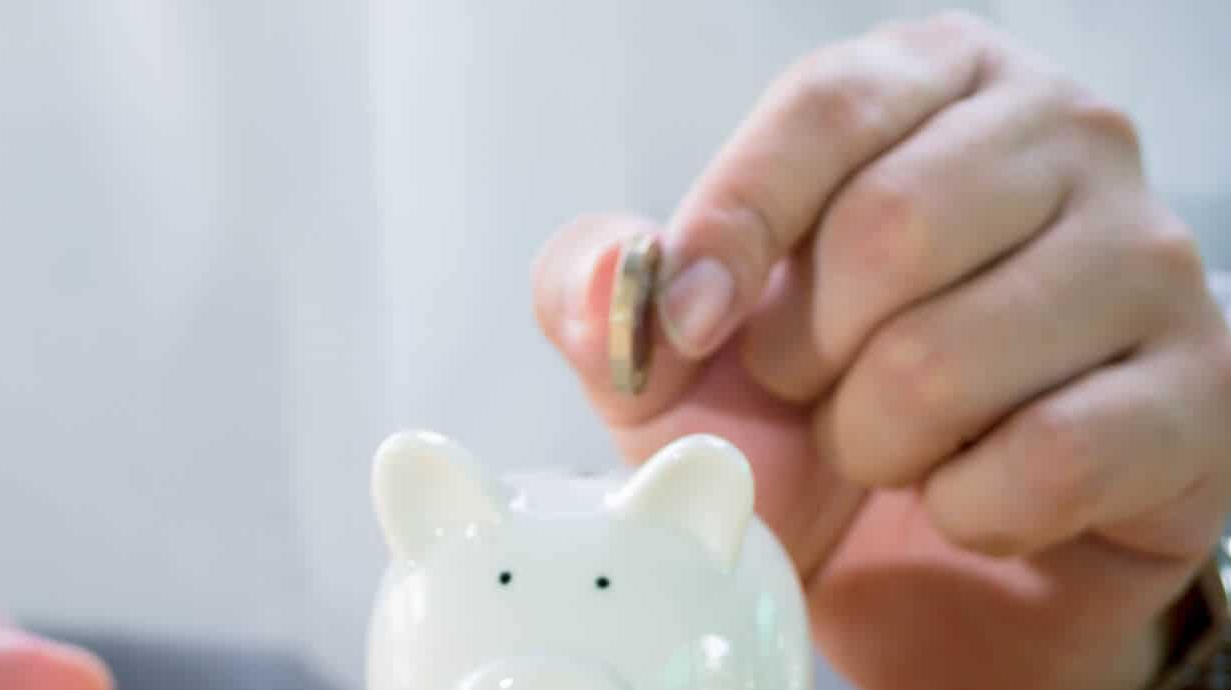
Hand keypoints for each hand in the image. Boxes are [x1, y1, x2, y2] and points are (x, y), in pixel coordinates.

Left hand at [533, 12, 1230, 689]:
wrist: (916, 561)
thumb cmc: (802, 417)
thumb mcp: (670, 354)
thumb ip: (600, 292)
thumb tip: (613, 277)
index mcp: (933, 81)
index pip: (827, 105)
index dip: (737, 223)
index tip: (691, 326)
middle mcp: (1065, 136)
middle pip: (892, 229)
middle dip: (810, 353)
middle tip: (816, 392)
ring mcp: (1150, 258)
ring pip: (956, 353)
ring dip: (879, 440)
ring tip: (891, 441)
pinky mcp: (1200, 392)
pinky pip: (1048, 456)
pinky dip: (967, 505)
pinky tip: (968, 491)